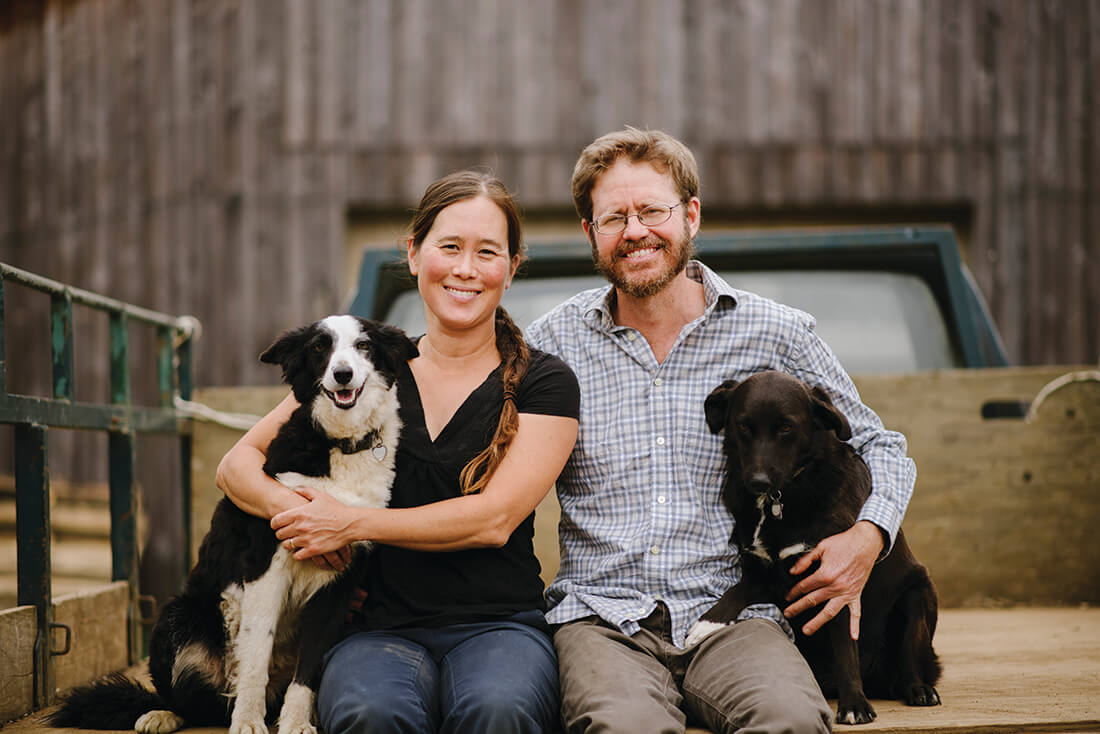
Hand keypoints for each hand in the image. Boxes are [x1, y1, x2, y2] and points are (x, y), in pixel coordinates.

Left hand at [271, 486, 356, 564]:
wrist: (350, 523)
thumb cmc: (336, 509)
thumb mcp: (321, 496)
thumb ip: (305, 491)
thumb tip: (295, 489)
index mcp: (299, 513)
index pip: (276, 521)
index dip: (275, 523)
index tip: (278, 525)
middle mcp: (300, 527)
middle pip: (279, 534)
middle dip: (282, 533)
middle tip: (288, 532)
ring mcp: (306, 539)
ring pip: (286, 545)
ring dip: (289, 543)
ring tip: (294, 541)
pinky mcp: (313, 550)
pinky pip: (297, 555)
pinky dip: (298, 553)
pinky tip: (302, 549)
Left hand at [783, 521, 883, 638]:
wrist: (865, 542)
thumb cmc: (844, 543)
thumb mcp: (820, 547)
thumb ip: (805, 560)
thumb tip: (793, 571)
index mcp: (825, 574)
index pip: (805, 586)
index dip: (794, 592)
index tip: (788, 596)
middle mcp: (835, 586)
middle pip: (813, 600)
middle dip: (798, 607)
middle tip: (788, 613)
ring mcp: (846, 592)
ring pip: (830, 611)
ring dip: (817, 622)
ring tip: (807, 630)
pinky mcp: (856, 594)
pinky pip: (856, 612)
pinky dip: (855, 625)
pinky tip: (853, 635)